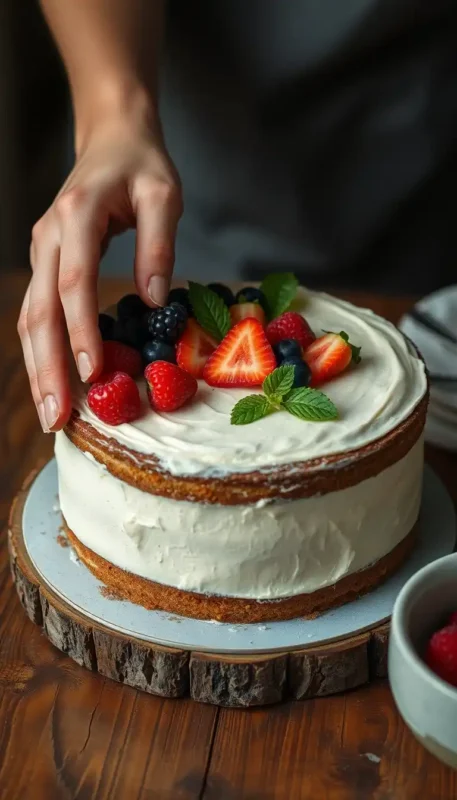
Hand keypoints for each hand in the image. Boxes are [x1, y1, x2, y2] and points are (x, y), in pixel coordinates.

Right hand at [17, 113, 181, 432]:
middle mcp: (48, 236)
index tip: (93, 373)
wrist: (111, 137)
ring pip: (30, 317)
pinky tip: (52, 380)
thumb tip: (156, 300)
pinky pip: (38, 312)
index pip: (74, 283)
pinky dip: (43, 350)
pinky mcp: (46, 262)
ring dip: (38, 367)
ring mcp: (41, 250)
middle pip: (39, 310)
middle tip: (57, 417)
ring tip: (51, 414)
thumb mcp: (164, 193)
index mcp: (76, 216)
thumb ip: (159, 243)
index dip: (81, 331)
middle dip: (47, 367)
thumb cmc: (141, 164)